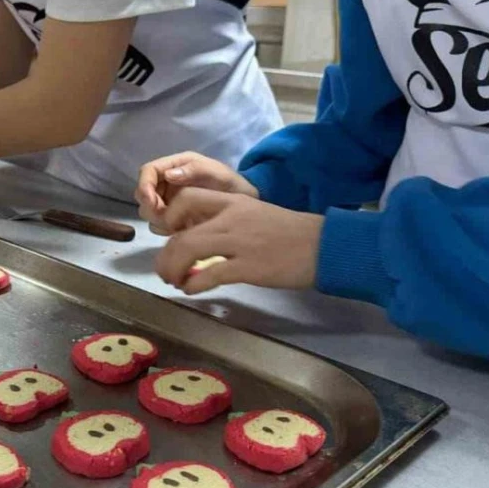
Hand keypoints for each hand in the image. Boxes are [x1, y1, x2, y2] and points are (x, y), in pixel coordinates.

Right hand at [135, 151, 257, 234]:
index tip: (153, 203)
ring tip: (179, 224)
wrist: (244, 204)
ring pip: (148, 211)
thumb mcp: (217, 173)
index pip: (147, 171)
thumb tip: (168, 175)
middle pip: (143, 193)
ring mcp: (168, 200)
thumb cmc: (231, 184)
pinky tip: (182, 229)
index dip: (145, 187)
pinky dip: (165, 228)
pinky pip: (158, 224)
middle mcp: (167, 182)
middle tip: (168, 218)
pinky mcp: (172, 217)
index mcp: (175, 165)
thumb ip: (194, 170)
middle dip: (151, 206)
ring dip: (158, 219)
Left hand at [155, 188, 322, 292]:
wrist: (324, 245)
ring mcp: (239, 243)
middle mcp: (232, 219)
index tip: (169, 234)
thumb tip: (199, 238)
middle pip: (181, 231)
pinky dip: (193, 285)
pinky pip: (208, 275)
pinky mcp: (248, 268)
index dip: (170, 217)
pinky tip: (191, 290)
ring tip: (174, 281)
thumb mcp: (255, 213)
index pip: (188, 198)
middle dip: (165, 254)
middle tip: (164, 269)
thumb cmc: (291, 232)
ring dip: (172, 269)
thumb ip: (228, 220)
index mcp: (233, 202)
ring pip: (188, 250)